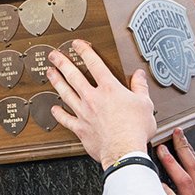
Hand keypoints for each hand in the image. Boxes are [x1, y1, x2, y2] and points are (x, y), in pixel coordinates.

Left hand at [47, 41, 157, 166]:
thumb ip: (140, 87)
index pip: (95, 63)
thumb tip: (139, 75)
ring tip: (50, 73)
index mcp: (110, 89)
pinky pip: (65, 119)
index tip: (76, 44)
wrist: (124, 150)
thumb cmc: (135, 129)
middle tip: (53, 55)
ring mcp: (84, 113)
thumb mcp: (145, 104)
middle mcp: (93, 98)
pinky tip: (53, 109)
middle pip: (74, 76)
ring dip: (57, 82)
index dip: (84, 51)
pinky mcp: (80, 128)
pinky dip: (58, 114)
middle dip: (62, 63)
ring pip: (66, 93)